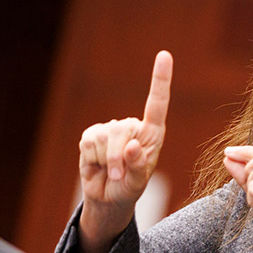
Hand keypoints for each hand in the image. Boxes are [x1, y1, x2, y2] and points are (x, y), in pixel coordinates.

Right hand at [76, 51, 170, 252]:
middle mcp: (132, 127)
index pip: (157, 103)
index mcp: (152, 133)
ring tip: (111, 172)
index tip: (163, 55)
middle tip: (120, 175)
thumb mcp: (138, 183)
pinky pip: (88, 143)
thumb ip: (137, 166)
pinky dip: (92, 159)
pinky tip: (97, 165)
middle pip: (122, 129)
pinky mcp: (90, 135)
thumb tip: (132, 146)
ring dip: (106, 161)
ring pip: (104, 138)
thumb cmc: (129, 188)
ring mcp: (110, 129)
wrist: (108, 197)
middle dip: (118, 156)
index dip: (160, 79)